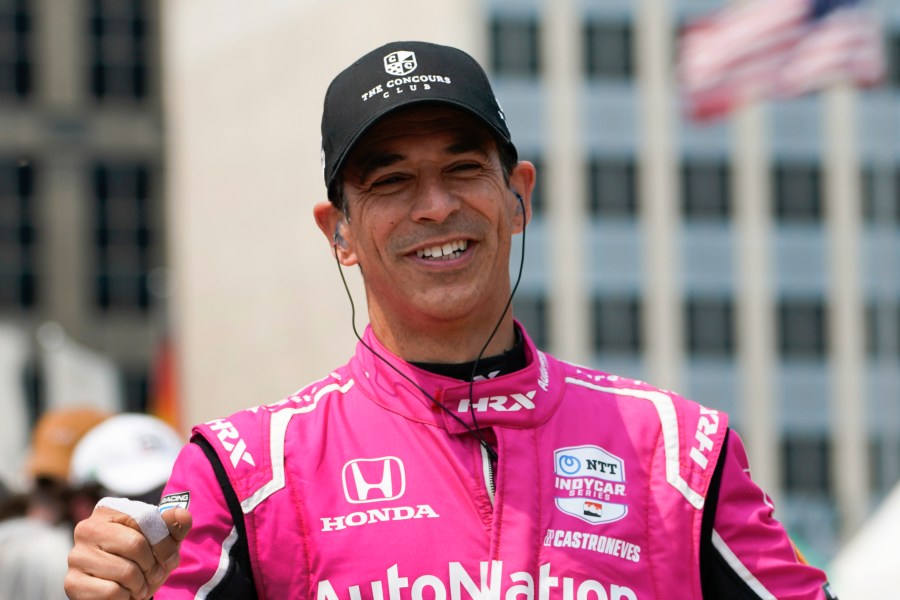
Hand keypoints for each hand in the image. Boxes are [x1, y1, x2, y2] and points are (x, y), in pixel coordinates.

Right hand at [64, 503, 192, 599]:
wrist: (123, 590)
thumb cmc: (144, 560)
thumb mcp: (164, 542)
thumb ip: (175, 526)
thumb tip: (182, 514)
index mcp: (110, 510)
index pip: (145, 518)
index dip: (163, 541)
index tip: (169, 556)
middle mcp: (87, 528)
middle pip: (135, 545)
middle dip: (152, 566)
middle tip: (153, 574)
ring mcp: (77, 556)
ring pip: (125, 571)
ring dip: (141, 585)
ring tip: (139, 585)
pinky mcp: (72, 582)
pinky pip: (111, 592)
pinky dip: (125, 597)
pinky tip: (123, 593)